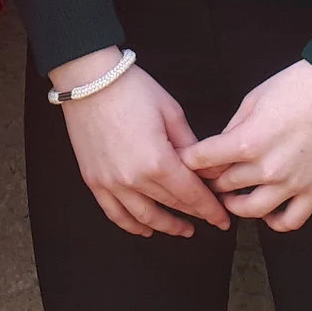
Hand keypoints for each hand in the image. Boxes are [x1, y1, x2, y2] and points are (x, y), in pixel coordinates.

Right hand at [52, 48, 231, 238]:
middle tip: (209, 219)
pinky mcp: (94, 181)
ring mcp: (111, 183)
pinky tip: (145, 229)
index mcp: (158, 161)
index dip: (210, 209)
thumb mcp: (171, 112)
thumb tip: (209, 169)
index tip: (222, 220)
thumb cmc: (132, 89)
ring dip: (166, 226)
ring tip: (182, 230)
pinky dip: (131, 225)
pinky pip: (114, 213)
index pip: (191, 195)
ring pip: (144, 217)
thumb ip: (190, 145)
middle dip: (194, 214)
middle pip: (172, 205)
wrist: (89, 79)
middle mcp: (134, 179)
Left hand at [179, 60, 311, 232]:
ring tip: (232, 198)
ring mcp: (292, 183)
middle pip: (224, 185)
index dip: (189, 161)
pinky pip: (290, 221)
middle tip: (209, 178)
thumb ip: (232, 128)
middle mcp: (267, 168)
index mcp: (246, 141)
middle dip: (211, 181)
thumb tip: (218, 149)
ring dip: (236, 206)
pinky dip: (275, 223)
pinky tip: (268, 214)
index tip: (187, 161)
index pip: (202, 161)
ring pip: (252, 211)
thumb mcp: (253, 100)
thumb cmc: (296, 85)